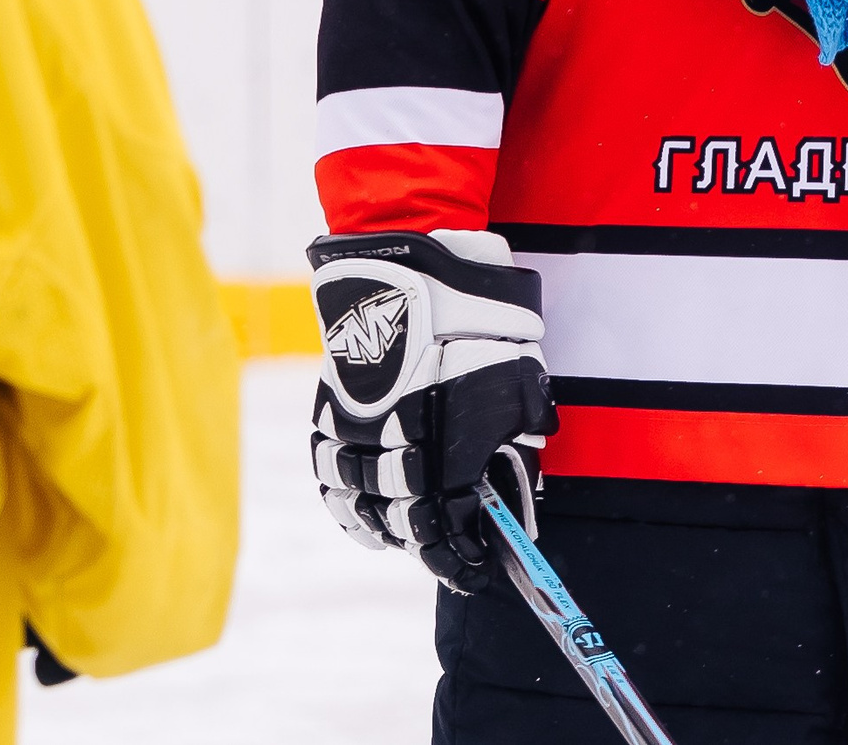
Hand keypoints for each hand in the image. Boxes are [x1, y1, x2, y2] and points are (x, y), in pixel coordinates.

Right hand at [307, 230, 557, 592]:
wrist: (408, 274)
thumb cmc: (474, 326)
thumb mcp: (519, 383)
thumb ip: (518, 437)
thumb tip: (519, 472)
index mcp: (446, 458)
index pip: (449, 535)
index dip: (462, 563)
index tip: (476, 572)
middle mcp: (395, 456)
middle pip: (403, 525)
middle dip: (427, 545)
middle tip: (446, 550)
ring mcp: (357, 436)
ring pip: (361, 503)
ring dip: (384, 524)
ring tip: (402, 535)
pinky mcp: (331, 412)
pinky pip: (328, 473)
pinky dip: (343, 499)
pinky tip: (358, 510)